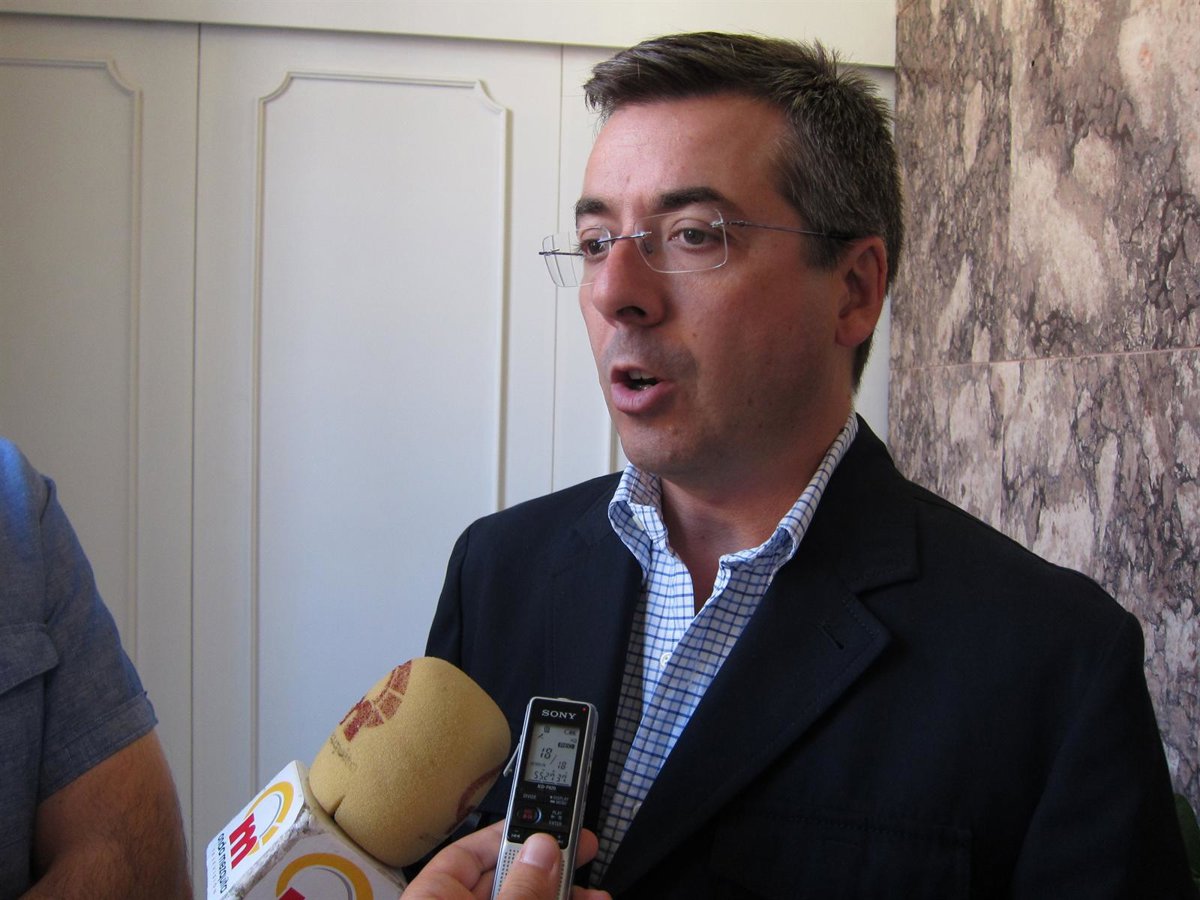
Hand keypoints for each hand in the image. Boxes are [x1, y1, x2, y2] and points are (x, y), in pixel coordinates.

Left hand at [402, 822, 609, 899]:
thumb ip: (520, 889)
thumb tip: (543, 847)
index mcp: (433, 898)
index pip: (468, 852)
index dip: (510, 833)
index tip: (546, 821)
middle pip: (504, 877)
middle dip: (548, 865)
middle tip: (582, 849)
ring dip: (563, 893)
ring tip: (596, 893)